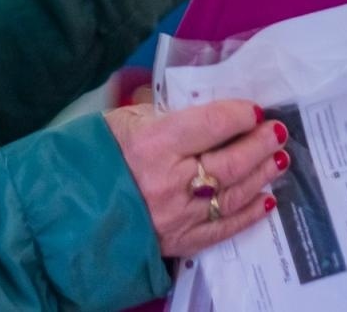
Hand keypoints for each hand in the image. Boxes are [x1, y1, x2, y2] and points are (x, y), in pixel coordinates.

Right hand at [104, 99, 289, 257]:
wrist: (67, 208)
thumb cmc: (94, 155)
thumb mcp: (123, 120)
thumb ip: (162, 112)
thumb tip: (198, 104)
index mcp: (153, 144)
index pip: (211, 125)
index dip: (238, 115)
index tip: (254, 109)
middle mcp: (170, 182)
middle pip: (229, 161)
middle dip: (259, 144)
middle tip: (277, 131)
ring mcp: (177, 216)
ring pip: (232, 194)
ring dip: (261, 175)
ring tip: (279, 159)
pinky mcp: (179, 241)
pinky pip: (222, 229)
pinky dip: (247, 214)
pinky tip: (266, 200)